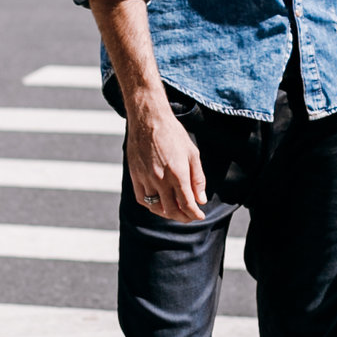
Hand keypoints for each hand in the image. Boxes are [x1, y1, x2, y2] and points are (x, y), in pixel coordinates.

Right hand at [125, 101, 206, 222]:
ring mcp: (146, 178)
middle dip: (183, 217)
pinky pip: (142, 198)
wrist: (149, 119)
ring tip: (176, 212)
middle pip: (172, 210)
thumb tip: (201, 200)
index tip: (200, 216)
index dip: (195, 214)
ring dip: (167, 214)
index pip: (187, 204)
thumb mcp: (192, 154)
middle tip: (190, 217)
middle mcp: (160, 179)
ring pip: (155, 207)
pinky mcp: (135, 175)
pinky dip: (151, 205)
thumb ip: (197, 178)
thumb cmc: (173, 134)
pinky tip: (159, 203)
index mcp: (178, 174)